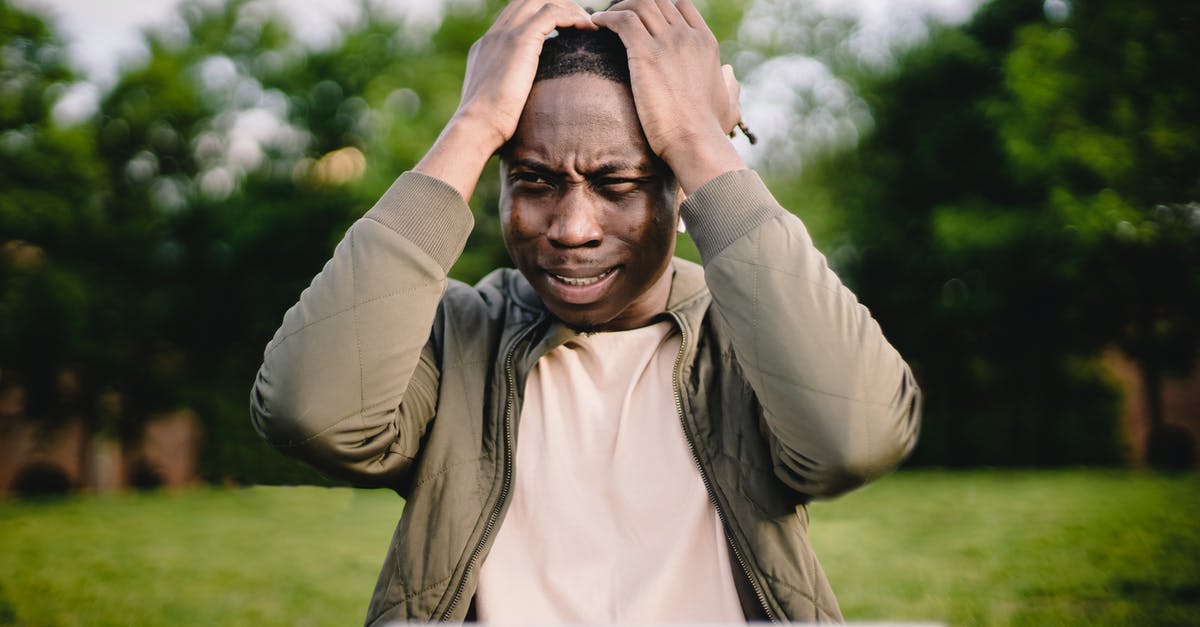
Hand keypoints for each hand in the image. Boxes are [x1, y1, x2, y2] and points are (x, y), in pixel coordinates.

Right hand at [416, 0, 595, 200]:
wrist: (475, 128)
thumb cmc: (487, 127)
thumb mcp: (498, 102)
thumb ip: (510, 92)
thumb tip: (525, 106)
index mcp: (487, 47)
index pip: (515, 17)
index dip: (540, 17)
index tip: (563, 29)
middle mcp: (494, 35)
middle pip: (528, 2)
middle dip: (556, 5)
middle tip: (580, 21)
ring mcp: (505, 35)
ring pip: (541, 2)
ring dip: (568, 9)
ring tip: (588, 24)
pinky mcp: (519, 41)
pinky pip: (551, 13)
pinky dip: (572, 16)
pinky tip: (586, 28)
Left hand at [592, 0, 744, 193]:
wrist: (694, 140)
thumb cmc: (709, 130)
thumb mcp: (729, 104)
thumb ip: (730, 85)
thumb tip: (729, 73)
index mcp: (706, 42)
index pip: (681, 5)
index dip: (660, 8)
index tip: (643, 20)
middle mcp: (687, 36)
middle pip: (657, 1)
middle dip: (635, 5)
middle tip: (617, 18)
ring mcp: (668, 42)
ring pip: (638, 4)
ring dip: (618, 8)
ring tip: (604, 20)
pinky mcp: (645, 53)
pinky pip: (622, 19)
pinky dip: (606, 17)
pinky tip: (596, 24)